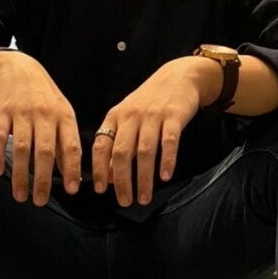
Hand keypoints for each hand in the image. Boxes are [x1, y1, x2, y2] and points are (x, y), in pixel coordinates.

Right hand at [0, 52, 81, 205]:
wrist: (18, 67)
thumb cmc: (44, 97)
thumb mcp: (62, 115)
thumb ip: (66, 144)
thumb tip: (72, 177)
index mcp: (64, 117)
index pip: (71, 146)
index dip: (72, 169)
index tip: (71, 190)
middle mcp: (45, 115)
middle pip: (45, 152)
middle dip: (43, 179)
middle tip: (40, 201)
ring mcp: (22, 112)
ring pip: (22, 148)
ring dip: (20, 174)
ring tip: (20, 195)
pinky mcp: (2, 110)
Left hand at [92, 56, 220, 205]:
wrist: (179, 77)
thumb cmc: (149, 103)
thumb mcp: (128, 119)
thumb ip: (117, 145)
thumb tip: (109, 177)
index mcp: (115, 117)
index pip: (101, 145)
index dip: (99, 169)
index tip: (101, 190)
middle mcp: (131, 116)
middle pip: (122, 153)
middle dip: (122, 181)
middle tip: (125, 202)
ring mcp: (152, 116)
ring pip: (144, 151)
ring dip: (143, 178)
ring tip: (144, 197)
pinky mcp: (173, 116)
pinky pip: (168, 141)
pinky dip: (166, 160)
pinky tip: (165, 176)